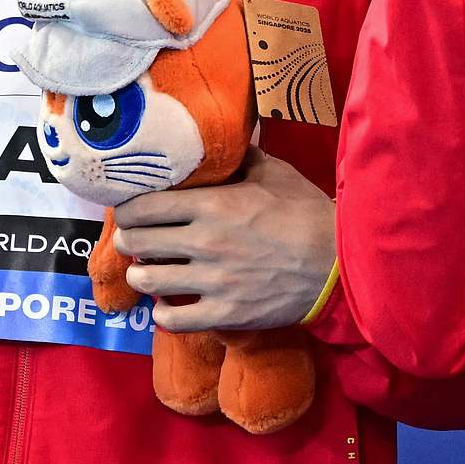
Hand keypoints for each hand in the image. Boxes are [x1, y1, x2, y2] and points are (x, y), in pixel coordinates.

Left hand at [112, 147, 335, 331]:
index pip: (145, 205)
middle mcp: (205, 242)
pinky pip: (174, 320)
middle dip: (128, 238)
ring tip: (144, 271)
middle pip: (138, 241)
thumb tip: (225, 143)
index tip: (126, 208)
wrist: (338, 264)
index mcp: (214, 204)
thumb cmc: (306, 214)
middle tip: (131, 237)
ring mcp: (213, 281)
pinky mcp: (225, 313)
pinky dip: (164, 313)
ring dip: (140, 274)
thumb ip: (243, 158)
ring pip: (148, 281)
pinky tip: (167, 304)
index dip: (127, 207)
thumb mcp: (276, 174)